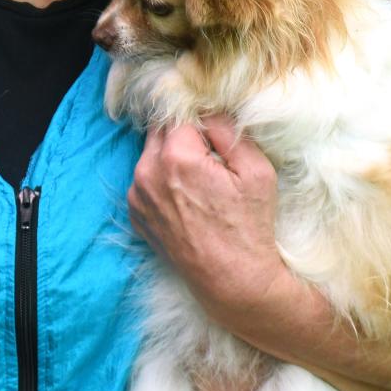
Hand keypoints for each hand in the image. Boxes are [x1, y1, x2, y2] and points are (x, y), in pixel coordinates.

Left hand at [127, 115, 284, 317]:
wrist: (232, 281)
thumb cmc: (249, 226)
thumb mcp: (255, 170)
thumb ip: (227, 129)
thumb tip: (208, 109)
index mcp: (176, 156)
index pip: (179, 112)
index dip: (199, 116)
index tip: (215, 130)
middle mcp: (147, 172)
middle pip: (160, 130)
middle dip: (182, 134)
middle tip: (210, 154)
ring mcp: (137, 195)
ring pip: (151, 154)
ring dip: (171, 156)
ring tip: (200, 180)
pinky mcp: (135, 213)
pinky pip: (145, 180)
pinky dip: (162, 180)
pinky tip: (187, 198)